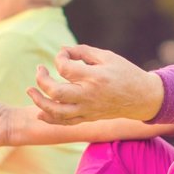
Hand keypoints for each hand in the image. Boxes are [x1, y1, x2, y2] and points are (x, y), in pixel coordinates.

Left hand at [26, 44, 163, 124]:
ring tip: (30, 90)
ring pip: (56, 112)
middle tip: (40, 69)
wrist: (142, 98)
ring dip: (39, 101)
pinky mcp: (88, 118)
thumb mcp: (107, 56)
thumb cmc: (125, 73)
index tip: (64, 54)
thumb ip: (83, 51)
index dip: (59, 58)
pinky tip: (40, 111)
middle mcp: (89, 96)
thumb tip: (62, 50)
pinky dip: (49, 118)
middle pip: (56, 92)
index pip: (65, 68)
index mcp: (95, 77)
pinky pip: (65, 123)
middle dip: (42, 80)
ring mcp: (88, 110)